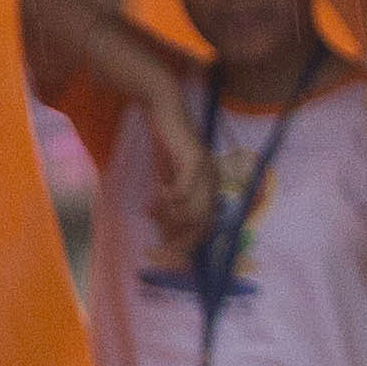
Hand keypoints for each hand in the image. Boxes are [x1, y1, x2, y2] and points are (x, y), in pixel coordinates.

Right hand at [144, 100, 215, 253]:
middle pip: (202, 224)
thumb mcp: (168, 179)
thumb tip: (161, 228)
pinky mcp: (195, 160)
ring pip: (193, 211)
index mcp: (211, 188)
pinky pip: (184, 191)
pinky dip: (169, 199)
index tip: (169, 252)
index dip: (188, 242)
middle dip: (180, 238)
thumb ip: (168, 202)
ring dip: (170, 218)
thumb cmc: (166, 146)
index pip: (206, 226)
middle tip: (159, 244)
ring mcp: (207, 171)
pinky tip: (158, 192)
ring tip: (152, 211)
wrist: (165, 113)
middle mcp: (214, 182)